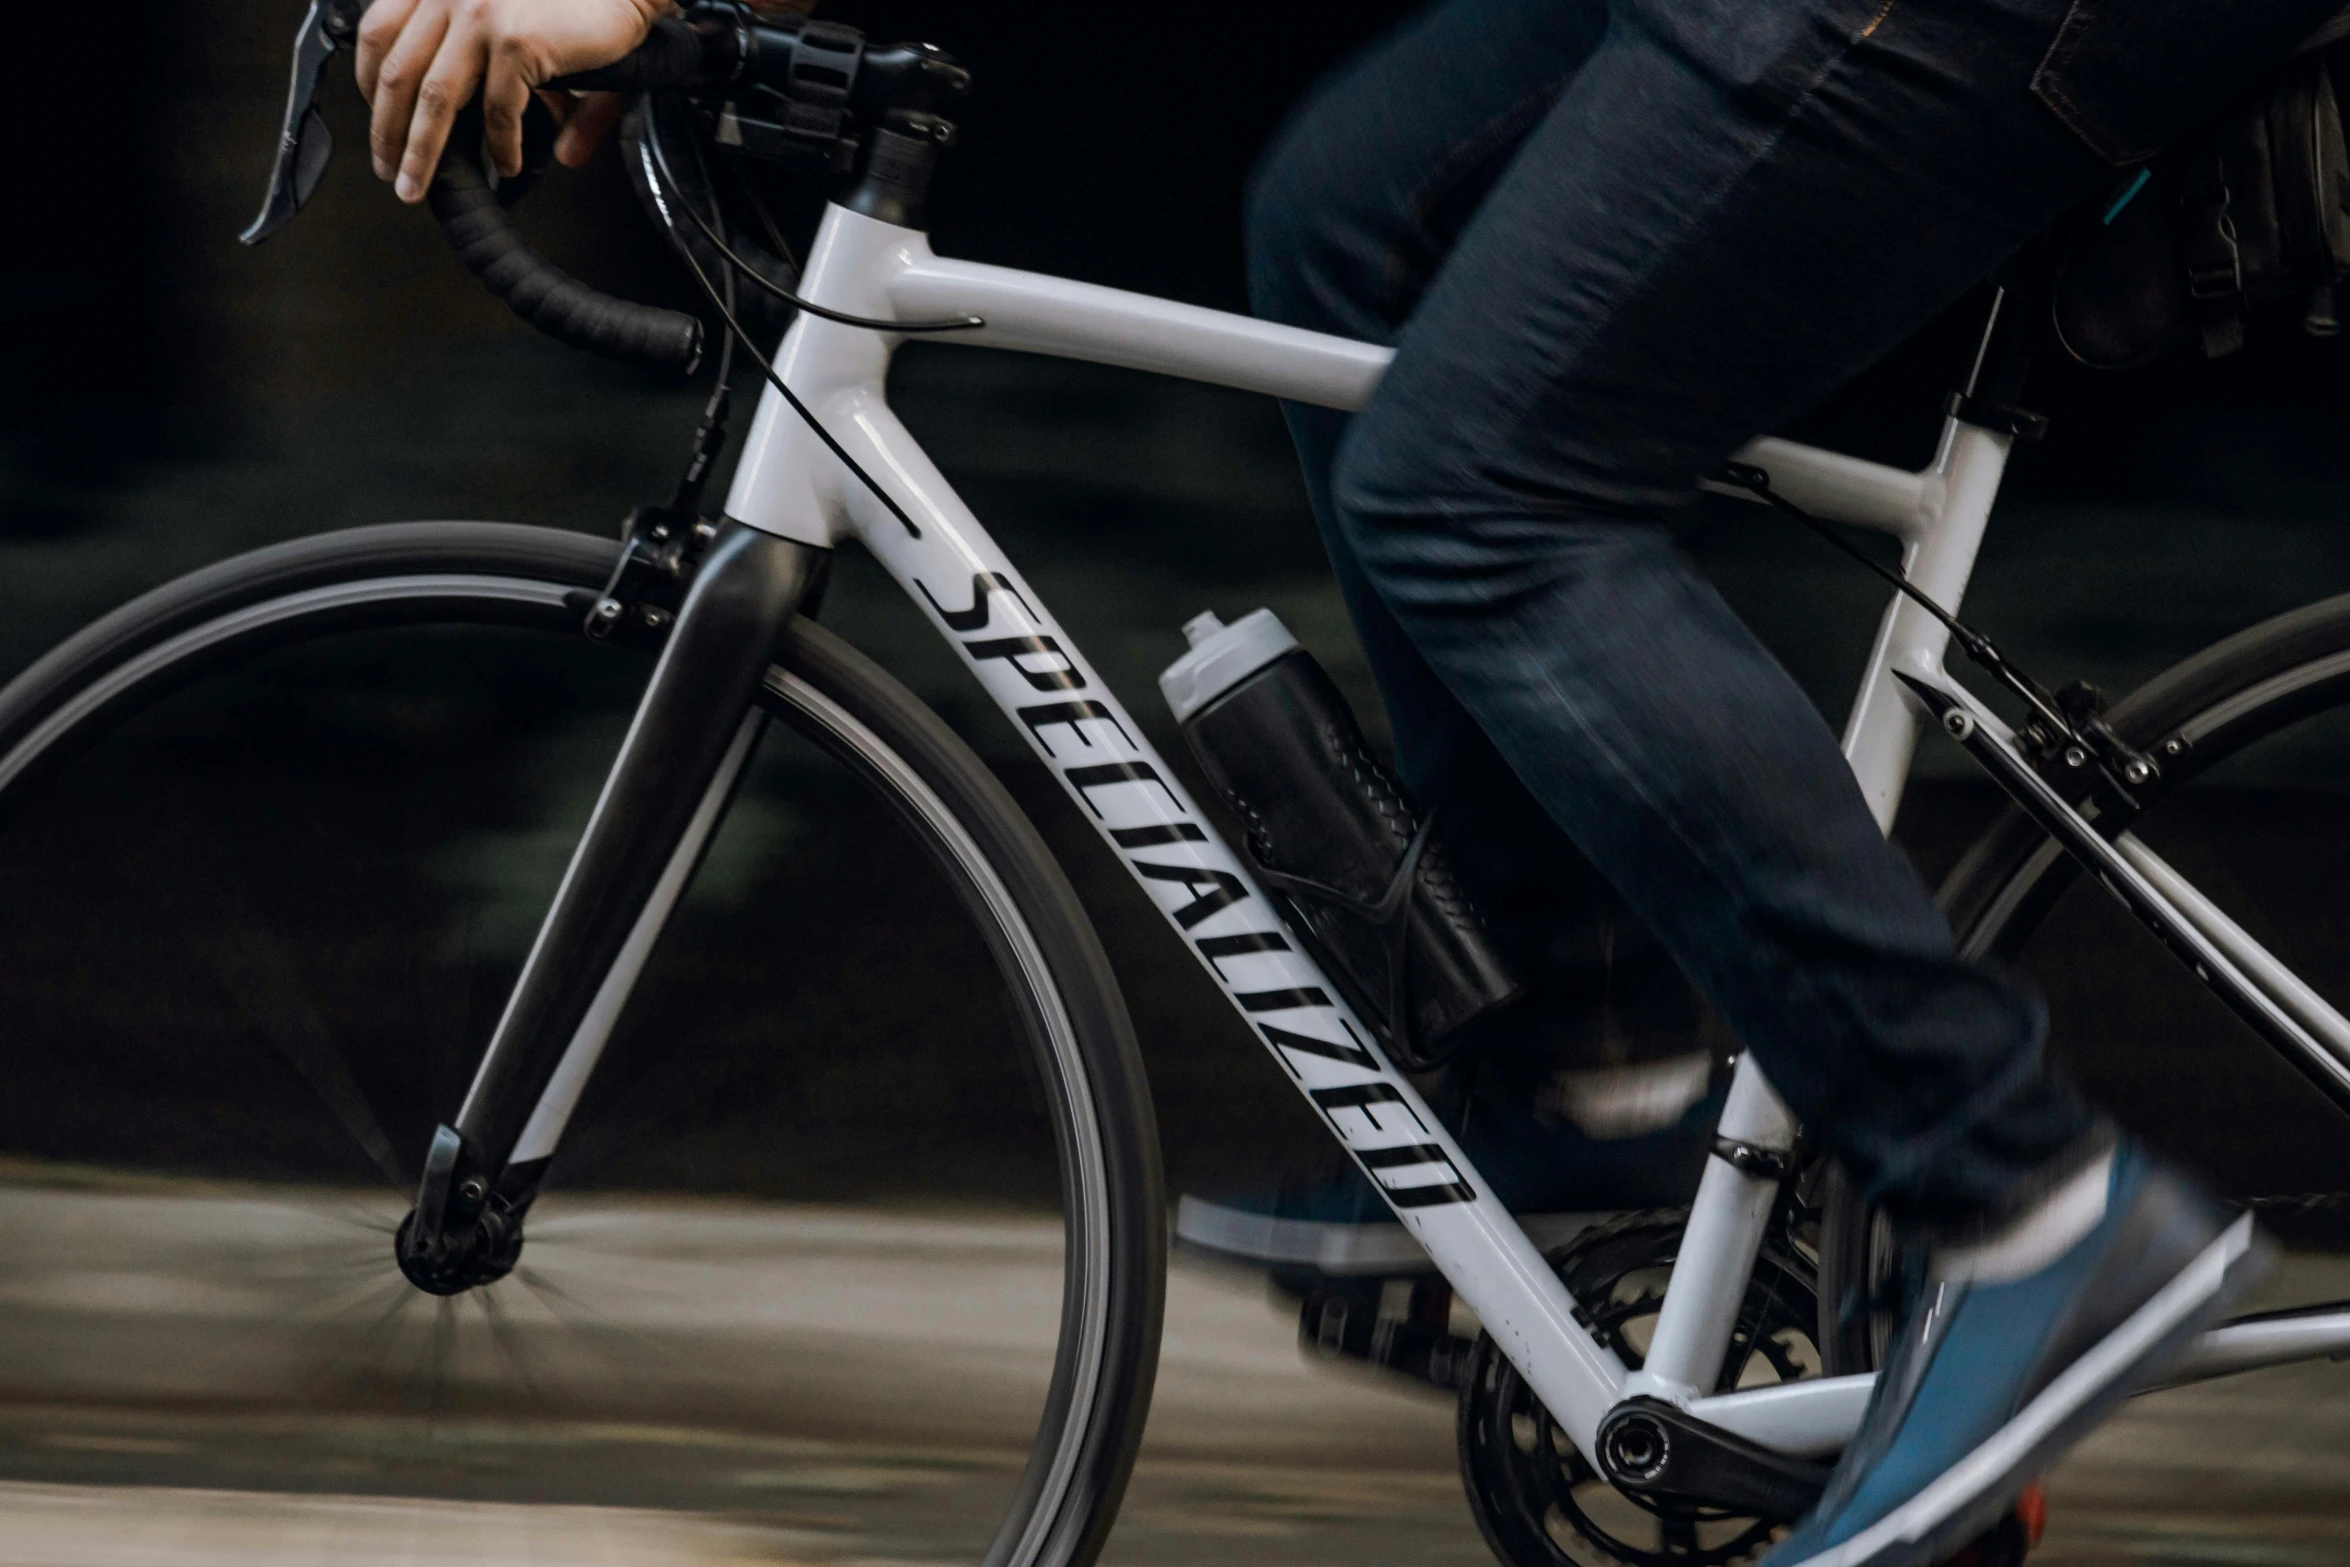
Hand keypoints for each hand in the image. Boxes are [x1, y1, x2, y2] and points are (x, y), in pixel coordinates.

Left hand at [356, 0, 673, 202]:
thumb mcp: (528, 29)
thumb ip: (523, 81)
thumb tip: (563, 154)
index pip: (376, 31)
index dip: (368, 82)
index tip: (377, 115)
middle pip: (396, 71)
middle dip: (386, 131)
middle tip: (388, 169)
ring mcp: (479, 12)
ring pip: (434, 97)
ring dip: (421, 152)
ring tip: (418, 185)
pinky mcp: (515, 39)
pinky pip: (497, 110)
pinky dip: (501, 146)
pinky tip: (508, 164)